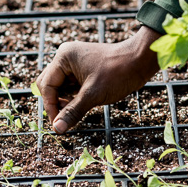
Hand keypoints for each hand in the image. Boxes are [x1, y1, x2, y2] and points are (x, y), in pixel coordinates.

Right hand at [35, 26, 160, 133]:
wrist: (140, 60)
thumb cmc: (118, 73)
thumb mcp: (93, 95)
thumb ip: (73, 111)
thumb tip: (57, 129)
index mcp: (64, 58)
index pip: (47, 85)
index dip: (51, 106)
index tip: (58, 124)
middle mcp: (66, 57)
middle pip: (50, 85)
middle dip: (56, 103)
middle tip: (65, 119)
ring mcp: (75, 62)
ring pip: (61, 86)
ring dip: (65, 101)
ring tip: (77, 112)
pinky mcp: (84, 69)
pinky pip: (71, 85)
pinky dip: (73, 97)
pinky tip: (82, 105)